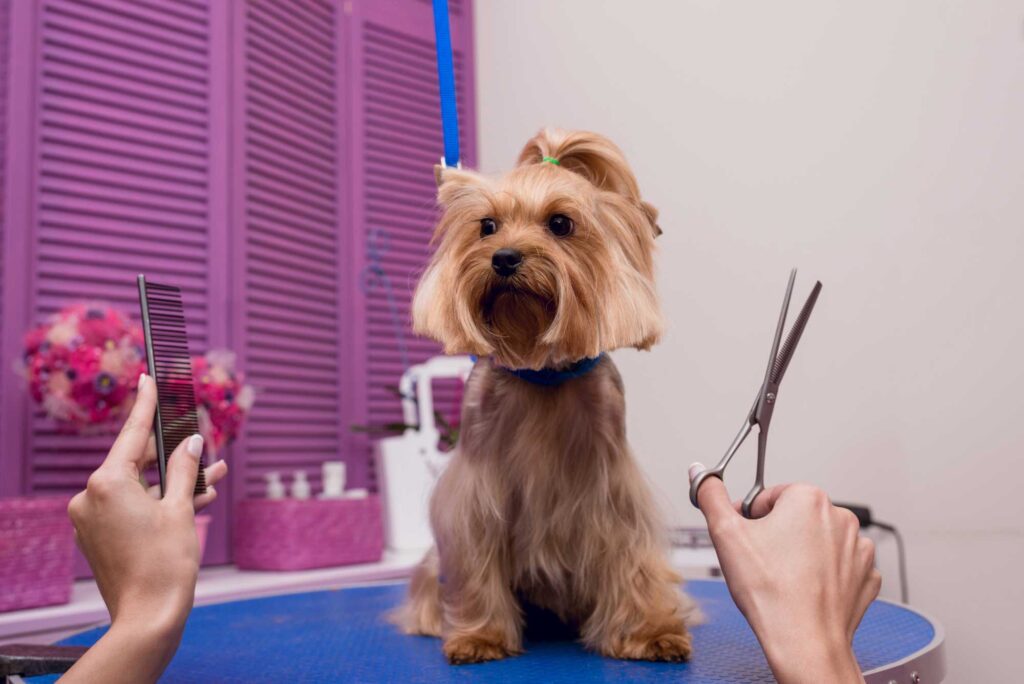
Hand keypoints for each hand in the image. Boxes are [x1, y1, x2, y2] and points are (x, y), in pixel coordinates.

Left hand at [62, 373, 227, 682]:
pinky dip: (158, 501)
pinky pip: (131, 506)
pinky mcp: (98, 536)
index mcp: (106, 483)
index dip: (145, 404)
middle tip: (198, 438)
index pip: (132, 433)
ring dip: (172, 480)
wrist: (149, 616)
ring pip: (138, 486)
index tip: (148, 378)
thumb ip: (186, 470)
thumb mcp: (182, 509)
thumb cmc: (165, 563)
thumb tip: (191, 443)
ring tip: (211, 472)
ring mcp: (91, 518)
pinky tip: (195, 497)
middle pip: (135, 461)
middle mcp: (90, 497)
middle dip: (171, 453)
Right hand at [689, 464, 879, 683]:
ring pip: (818, 541)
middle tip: (761, 563)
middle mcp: (840, 517)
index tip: (745, 541)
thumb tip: (700, 474)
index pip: (768, 497)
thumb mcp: (725, 534)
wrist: (804, 642)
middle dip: (777, 535)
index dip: (750, 519)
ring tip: (783, 579)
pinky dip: (824, 575)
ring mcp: (858, 548)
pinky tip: (805, 590)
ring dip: (801, 554)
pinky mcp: (866, 576)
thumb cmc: (770, 592)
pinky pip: (839, 566)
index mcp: (808, 498)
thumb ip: (711, 496)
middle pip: (795, 517)